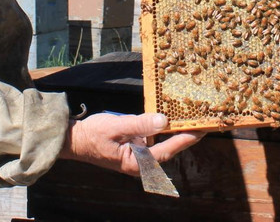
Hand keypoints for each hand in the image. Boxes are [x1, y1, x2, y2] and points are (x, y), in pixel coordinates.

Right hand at [59, 112, 202, 176]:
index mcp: (136, 163)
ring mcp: (138, 155)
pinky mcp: (135, 147)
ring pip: (163, 143)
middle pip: (169, 149)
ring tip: (193, 117)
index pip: (166, 151)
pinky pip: (154, 139)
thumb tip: (164, 120)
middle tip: (204, 122)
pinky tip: (172, 116)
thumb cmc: (93, 135)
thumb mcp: (117, 126)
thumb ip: (140, 124)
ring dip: (176, 131)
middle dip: (186, 136)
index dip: (184, 140)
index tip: (200, 130)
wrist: (75, 140)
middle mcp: (140, 162)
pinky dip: (164, 128)